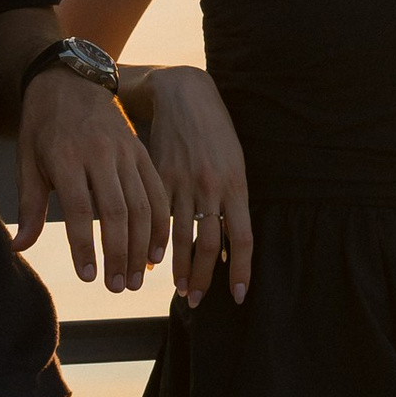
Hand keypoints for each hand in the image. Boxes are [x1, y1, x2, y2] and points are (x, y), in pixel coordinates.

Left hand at [16, 71, 170, 290]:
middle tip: (117, 287)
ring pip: (141, 204)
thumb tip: (19, 247)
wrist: (70, 78)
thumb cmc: (42, 124)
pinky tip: (156, 250)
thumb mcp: (29, 160)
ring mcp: (125, 152)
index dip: (85, 247)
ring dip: (141, 245)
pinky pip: (156, 190)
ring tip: (136, 278)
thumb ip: (30, 206)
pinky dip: (159, 222)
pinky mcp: (141, 151)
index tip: (88, 276)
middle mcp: (100, 154)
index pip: (80, 210)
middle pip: (116, 211)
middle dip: (119, 254)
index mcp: (67, 157)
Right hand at [138, 66, 252, 307]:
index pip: (243, 238)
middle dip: (204, 278)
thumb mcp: (235, 164)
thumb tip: (230, 244)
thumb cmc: (217, 132)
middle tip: (198, 300)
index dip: (242, 270)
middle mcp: (211, 187)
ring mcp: (183, 182)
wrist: (185, 96)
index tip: (239, 296)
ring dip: (179, 268)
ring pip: (181, 237)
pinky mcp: (158, 176)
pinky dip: (156, 243)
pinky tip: (152, 260)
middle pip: (209, 245)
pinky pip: (157, 218)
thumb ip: (233, 202)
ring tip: (178, 288)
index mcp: (236, 184)